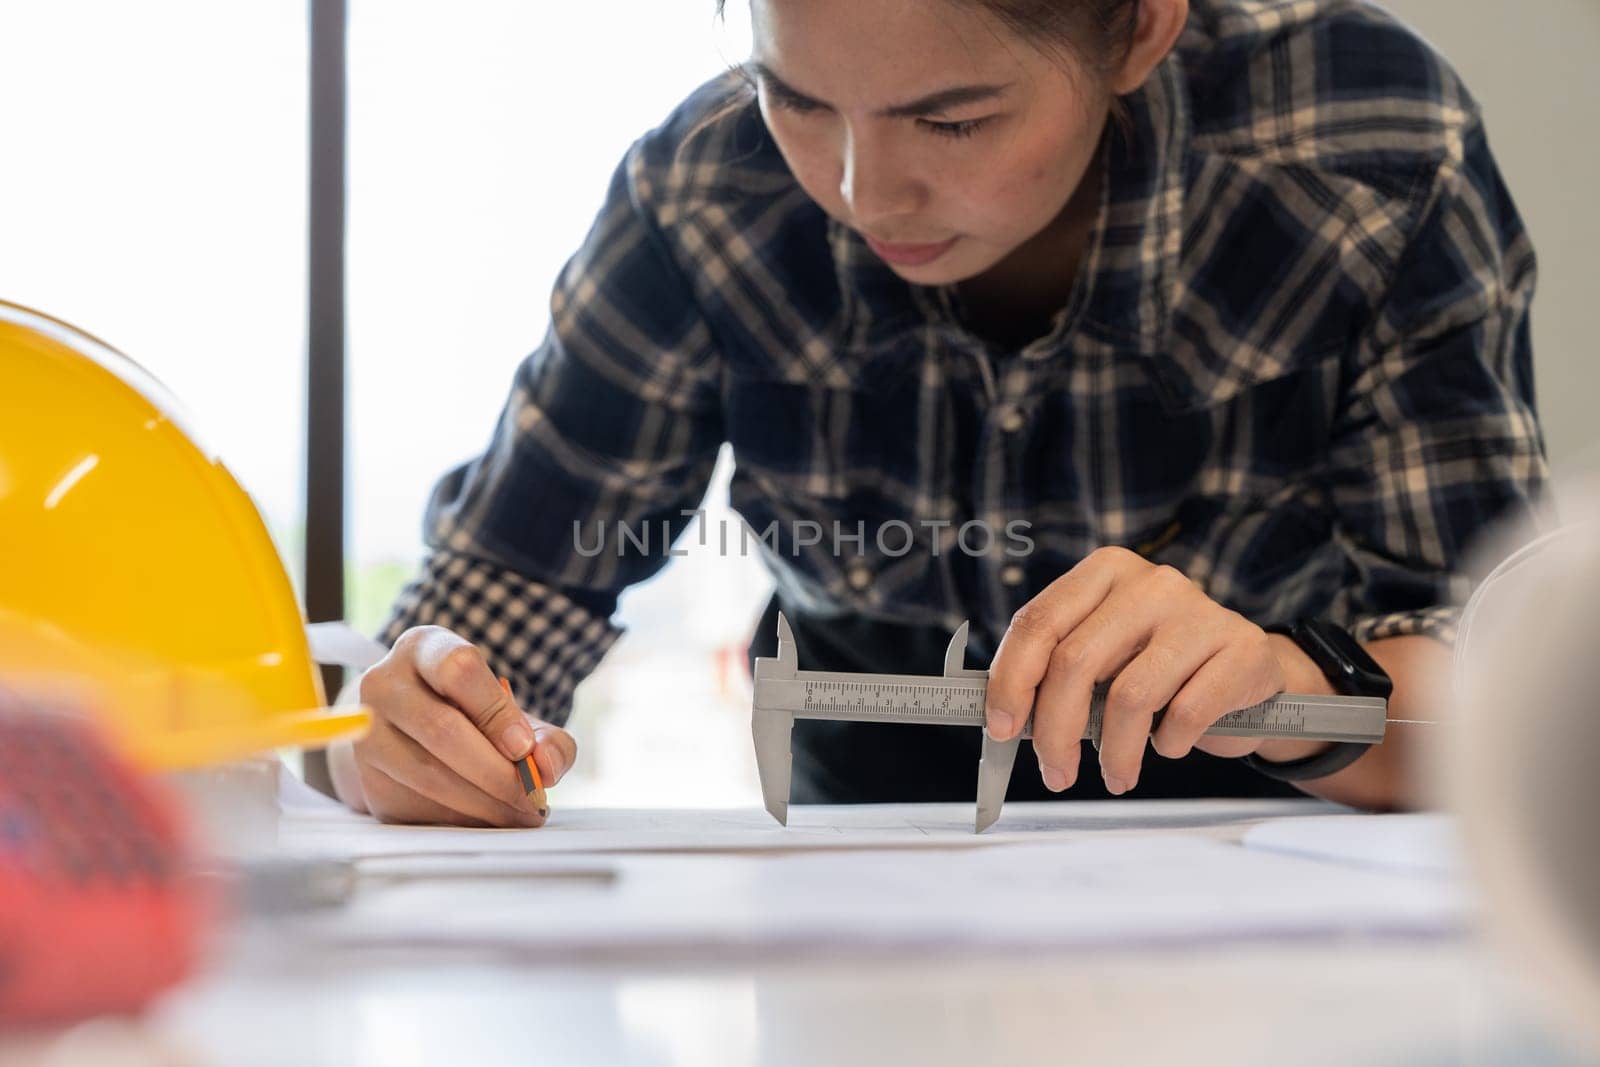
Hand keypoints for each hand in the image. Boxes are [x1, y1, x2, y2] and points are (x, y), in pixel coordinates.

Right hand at [329, 625, 576, 825]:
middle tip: (533, 797)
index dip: (496, 713)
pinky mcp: (366, 779)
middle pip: (441, 729)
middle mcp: (383, 684)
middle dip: (496, 772)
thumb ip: (546, 737)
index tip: (525, 749)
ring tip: (520, 814)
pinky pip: (416, 806)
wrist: (410, 731)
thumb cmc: (472, 716)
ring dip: (483, 804)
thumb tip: (548, 768)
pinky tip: (488, 820)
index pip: (458, 670)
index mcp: (423, 649)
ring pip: (427, 774)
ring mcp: (366, 733)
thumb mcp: (511, 711)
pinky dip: (460, 820)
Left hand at [985, 546, 1292, 794]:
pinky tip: (1169, 746)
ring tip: (1116, 775)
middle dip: (1055, 731)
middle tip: (1055, 773)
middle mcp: (1150, 583)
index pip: (1038, 623)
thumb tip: (1003, 718)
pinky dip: (1168, 744)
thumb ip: (1058, 671)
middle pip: (1075, 662)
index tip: (1002, 729)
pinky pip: (1186, 713)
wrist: (1247, 672)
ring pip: (1130, 696)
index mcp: (1104, 572)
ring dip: (1114, 752)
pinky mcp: (1242, 649)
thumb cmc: (1160, 668)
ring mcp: (1199, 612)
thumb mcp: (1106, 654)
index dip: (1010, 681)